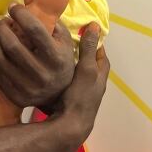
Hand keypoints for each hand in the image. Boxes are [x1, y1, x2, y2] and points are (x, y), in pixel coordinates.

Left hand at [0, 0, 74, 109]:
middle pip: (13, 45)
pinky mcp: (16, 97)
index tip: (13, 7)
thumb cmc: (61, 61)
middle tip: (2, 21)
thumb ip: (46, 17)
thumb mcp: (61, 39)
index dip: (21, 14)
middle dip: (3, 28)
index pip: (34, 30)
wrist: (60, 96)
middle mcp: (43, 74)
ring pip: (1, 59)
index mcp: (57, 58)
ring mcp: (28, 88)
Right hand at [49, 23, 109, 138]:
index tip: (84, 31)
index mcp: (100, 75)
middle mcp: (93, 84)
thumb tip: (94, 26)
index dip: (95, 42)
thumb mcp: (86, 69)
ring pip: (76, 73)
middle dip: (80, 52)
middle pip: (89, 63)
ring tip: (55, 52)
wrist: (69, 125)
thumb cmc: (80, 96)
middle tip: (67, 41)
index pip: (101, 54)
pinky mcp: (69, 99)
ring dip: (68, 63)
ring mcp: (81, 93)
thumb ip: (89, 49)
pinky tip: (49, 71)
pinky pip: (66, 81)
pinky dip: (60, 74)